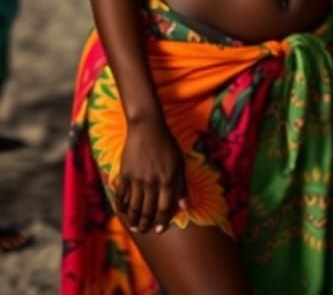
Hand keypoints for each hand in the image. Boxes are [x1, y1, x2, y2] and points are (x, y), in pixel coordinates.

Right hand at [114, 117, 186, 233]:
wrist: (147, 128)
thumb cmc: (167, 145)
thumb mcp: (179, 163)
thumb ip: (181, 185)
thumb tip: (185, 206)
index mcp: (168, 180)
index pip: (164, 208)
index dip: (161, 221)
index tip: (159, 230)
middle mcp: (152, 183)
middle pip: (147, 210)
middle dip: (146, 223)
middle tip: (144, 230)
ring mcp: (137, 179)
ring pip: (134, 207)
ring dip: (133, 219)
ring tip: (134, 226)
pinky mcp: (124, 175)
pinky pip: (121, 196)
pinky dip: (121, 207)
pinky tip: (122, 212)